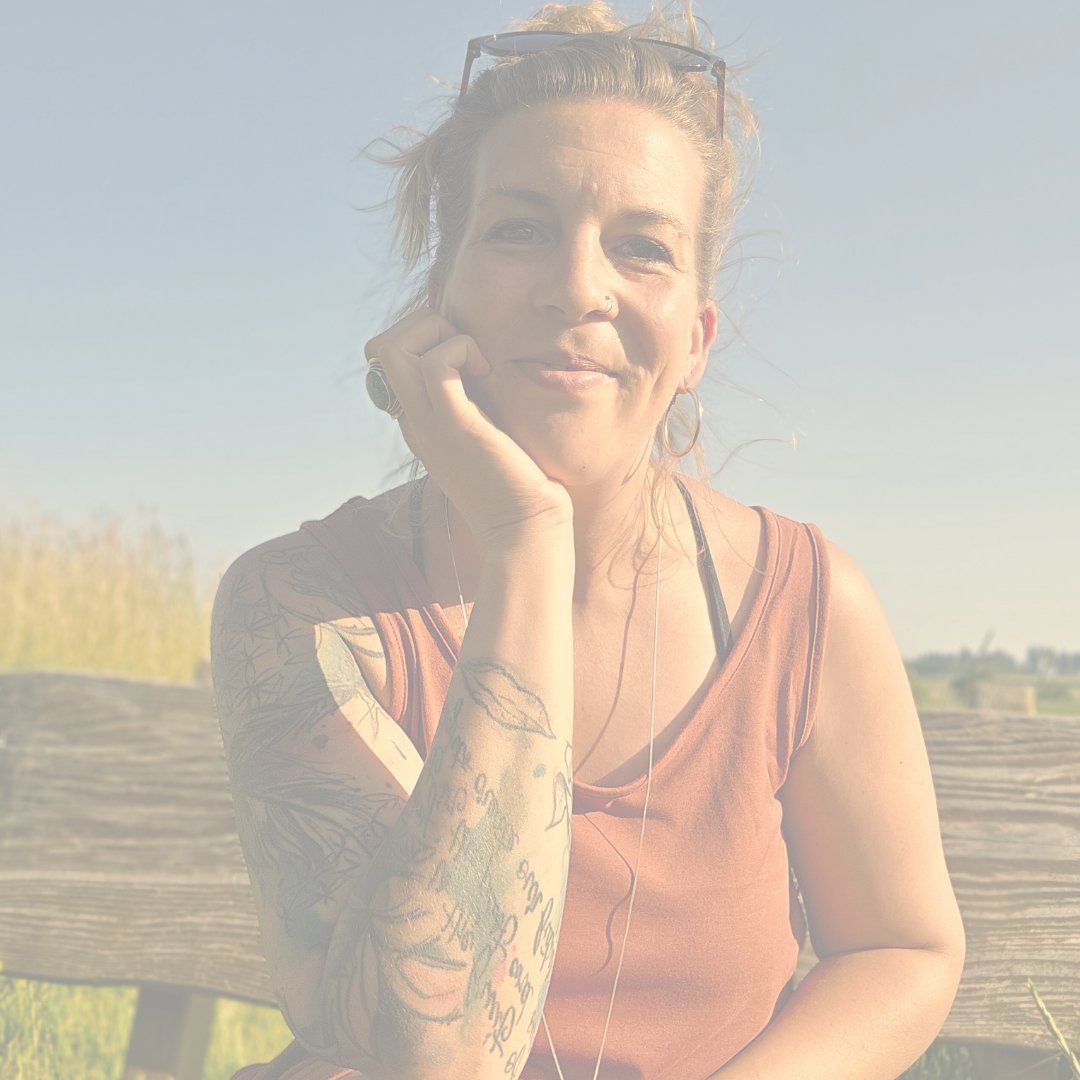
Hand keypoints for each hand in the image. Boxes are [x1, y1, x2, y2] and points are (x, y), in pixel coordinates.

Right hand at [365, 308, 572, 554]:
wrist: (523, 530)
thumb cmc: (517, 485)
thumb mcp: (486, 435)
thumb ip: (475, 405)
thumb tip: (485, 368)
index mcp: (417, 421)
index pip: (387, 360)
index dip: (423, 338)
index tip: (466, 357)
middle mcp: (413, 421)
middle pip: (380, 346)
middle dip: (424, 325)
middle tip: (468, 351)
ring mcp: (429, 424)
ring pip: (395, 348)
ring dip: (440, 333)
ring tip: (477, 362)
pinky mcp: (456, 426)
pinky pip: (436, 363)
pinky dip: (461, 349)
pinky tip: (486, 372)